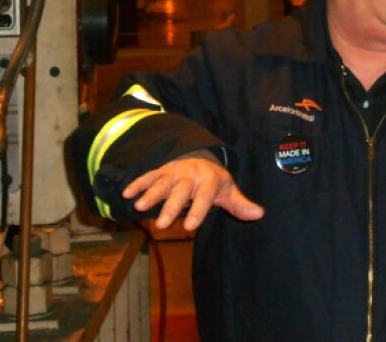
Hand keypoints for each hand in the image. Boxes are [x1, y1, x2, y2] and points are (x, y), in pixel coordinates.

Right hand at [122, 150, 263, 230]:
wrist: (202, 157)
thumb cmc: (215, 181)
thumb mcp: (229, 190)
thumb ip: (240, 203)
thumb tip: (259, 214)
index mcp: (210, 180)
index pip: (205, 196)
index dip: (198, 211)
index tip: (189, 227)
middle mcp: (191, 174)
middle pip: (181, 191)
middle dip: (171, 207)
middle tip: (162, 225)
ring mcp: (175, 171)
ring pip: (162, 182)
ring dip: (150, 194)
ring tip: (138, 207)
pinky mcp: (162, 171)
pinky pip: (149, 176)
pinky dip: (137, 183)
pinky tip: (126, 194)